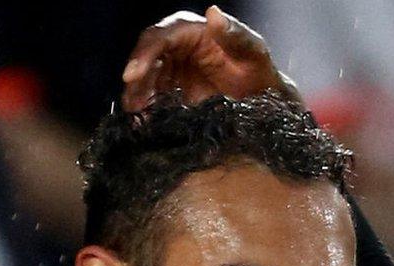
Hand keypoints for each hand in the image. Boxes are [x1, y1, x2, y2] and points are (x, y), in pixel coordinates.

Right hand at [121, 5, 297, 111]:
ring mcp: (172, 70)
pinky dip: (147, 109)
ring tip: (135, 115)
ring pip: (146, 79)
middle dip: (136, 80)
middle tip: (131, 103)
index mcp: (191, 31)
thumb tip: (213, 13)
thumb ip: (235, 35)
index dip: (144, 54)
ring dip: (137, 96)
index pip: (160, 37)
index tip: (133, 74)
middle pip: (146, 59)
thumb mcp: (253, 51)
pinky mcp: (173, 91)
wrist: (262, 99)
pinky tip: (142, 123)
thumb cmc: (259, 70)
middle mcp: (176, 47)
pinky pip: (154, 98)